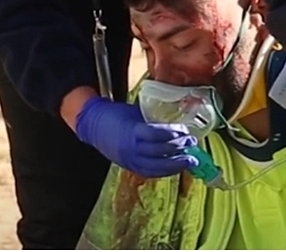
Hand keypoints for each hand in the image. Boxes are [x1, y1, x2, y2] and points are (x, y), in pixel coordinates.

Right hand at [74, 96, 198, 177]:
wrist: (93, 125)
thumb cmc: (115, 114)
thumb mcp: (134, 112)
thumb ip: (152, 118)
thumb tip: (175, 118)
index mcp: (131, 131)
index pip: (155, 135)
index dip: (172, 134)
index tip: (185, 131)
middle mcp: (130, 148)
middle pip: (158, 153)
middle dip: (178, 149)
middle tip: (192, 144)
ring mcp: (129, 159)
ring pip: (156, 167)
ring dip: (175, 165)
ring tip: (190, 160)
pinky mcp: (129, 166)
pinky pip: (150, 172)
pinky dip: (165, 171)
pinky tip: (176, 167)